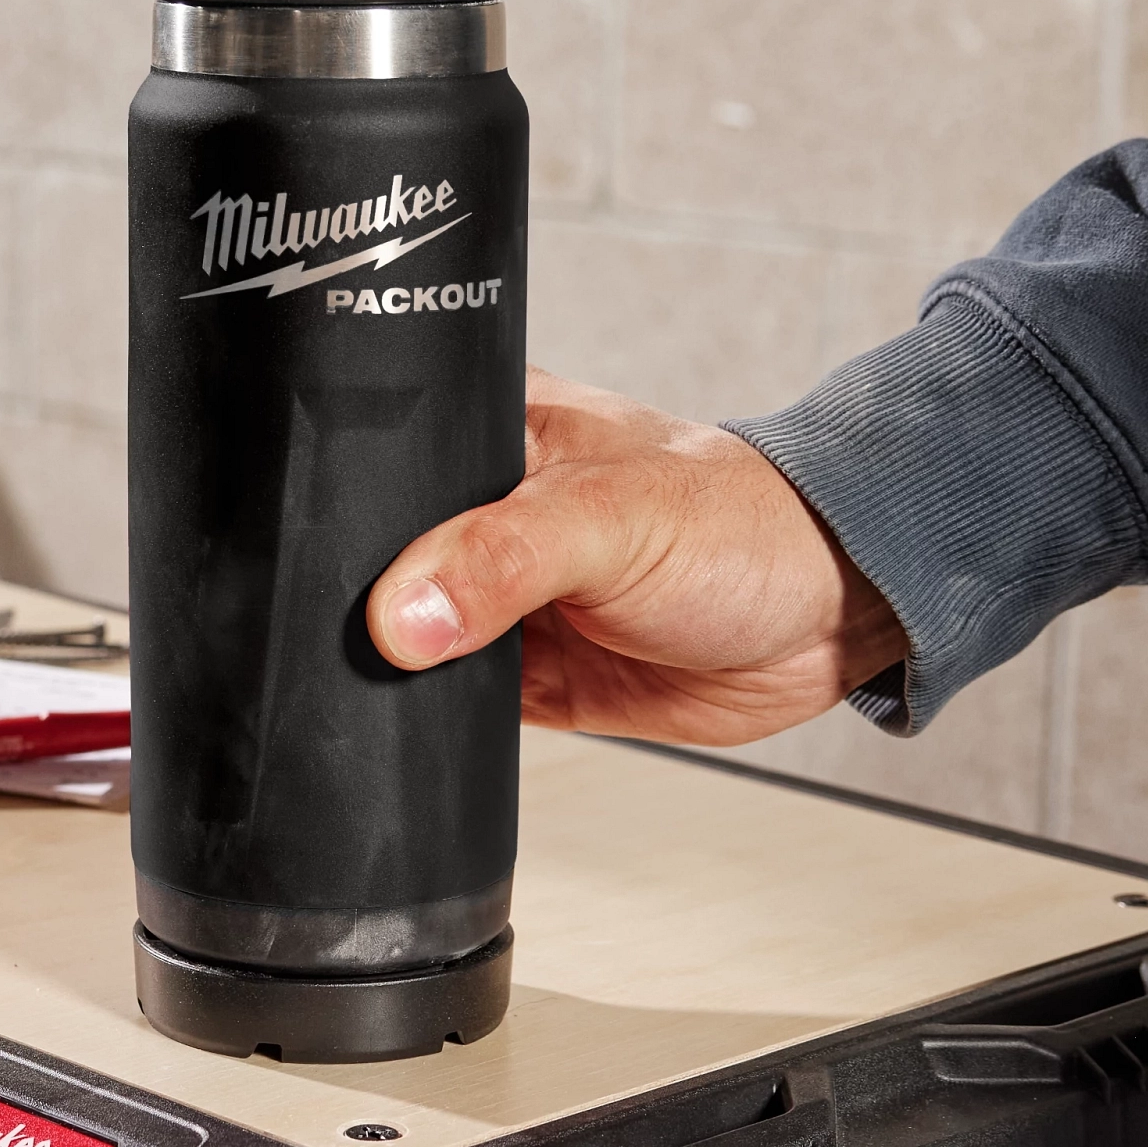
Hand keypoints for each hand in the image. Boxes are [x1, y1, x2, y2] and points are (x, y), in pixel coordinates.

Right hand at [366, 368, 904, 744]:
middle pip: (366, 561)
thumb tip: (403, 615)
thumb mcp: (613, 519)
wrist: (825, 617)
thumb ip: (501, 558)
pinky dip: (428, 715)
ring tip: (413, 668)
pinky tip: (434, 710)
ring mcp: (493, 596)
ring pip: (397, 638)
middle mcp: (477, 511)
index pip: (371, 467)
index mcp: (485, 431)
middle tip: (373, 632)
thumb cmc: (743, 525)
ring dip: (392, 667)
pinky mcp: (517, 671)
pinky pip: (440, 702)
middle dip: (357, 604)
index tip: (322, 573)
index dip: (335, 517)